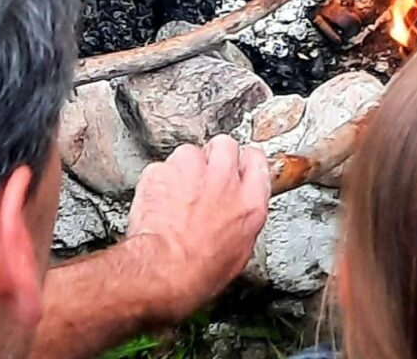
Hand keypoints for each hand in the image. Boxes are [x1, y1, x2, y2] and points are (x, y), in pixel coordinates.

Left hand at [124, 135, 270, 322]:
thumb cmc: (197, 271)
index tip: (238, 167)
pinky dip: (160, 180)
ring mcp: (192, 170)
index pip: (256, 160)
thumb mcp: (238, 253)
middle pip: (226, 145)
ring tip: (178, 194)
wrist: (162, 270)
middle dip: (215, 156)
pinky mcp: (163, 170)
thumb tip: (236, 215)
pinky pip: (162, 166)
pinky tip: (159, 200)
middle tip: (205, 177)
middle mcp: (224, 179)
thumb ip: (242, 220)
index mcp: (250, 202)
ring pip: (190, 151)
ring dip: (185, 168)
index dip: (244, 163)